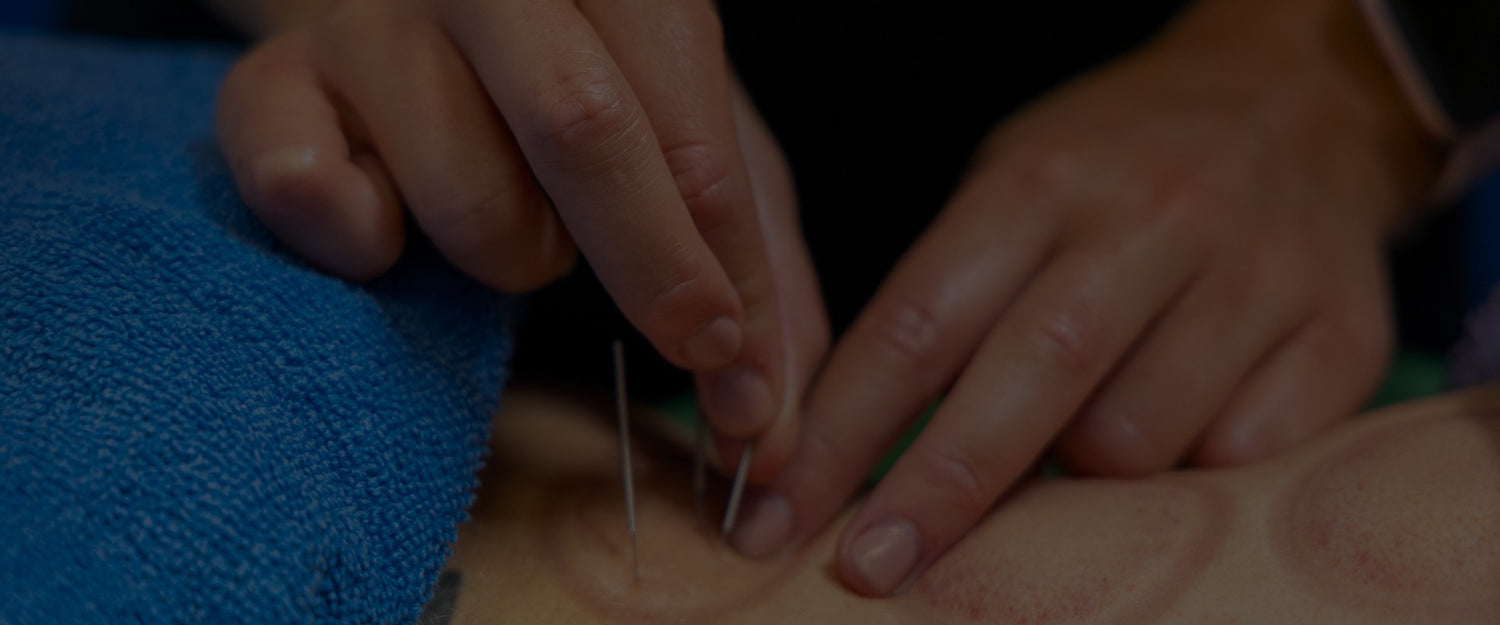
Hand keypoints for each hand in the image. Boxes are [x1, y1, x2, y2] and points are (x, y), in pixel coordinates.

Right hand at [215, 0, 825, 462]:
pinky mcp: (272, 86)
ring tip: (514, 219)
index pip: (688, 128)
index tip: (745, 380)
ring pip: (465, 199)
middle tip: (691, 345)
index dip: (725, 266)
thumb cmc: (594, 89)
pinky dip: (358, 242)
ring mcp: (372, 21)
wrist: (437, 19)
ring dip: (512, 255)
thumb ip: (754, 260)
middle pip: (580, 126)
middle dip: (650, 267)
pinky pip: (301, 190)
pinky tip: (389, 230)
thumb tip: (768, 419)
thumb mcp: (699, 143)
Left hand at [730, 0, 1441, 594]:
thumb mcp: (1012, 186)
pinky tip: (1183, 422)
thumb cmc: (1116, 166)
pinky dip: (1189, 469)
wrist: (1294, 104)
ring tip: (1079, 435)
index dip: (843, 432)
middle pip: (1028, 383)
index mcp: (1043, 183)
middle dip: (938, 492)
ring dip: (1080, 476)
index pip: (920, 324)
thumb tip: (855, 451)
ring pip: (1136, 440)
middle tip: (871, 570)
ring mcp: (1255, 276)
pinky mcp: (1339, 334)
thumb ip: (944, 300)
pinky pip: (1239, 456)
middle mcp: (1152, 222)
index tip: (783, 509)